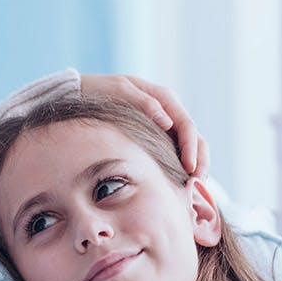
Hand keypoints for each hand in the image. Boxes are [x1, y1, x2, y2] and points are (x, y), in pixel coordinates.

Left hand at [80, 74, 208, 177]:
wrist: (81, 93)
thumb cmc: (99, 91)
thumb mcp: (118, 91)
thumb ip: (144, 103)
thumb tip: (168, 122)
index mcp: (164, 98)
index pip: (187, 126)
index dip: (191, 149)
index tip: (189, 170)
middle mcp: (170, 111)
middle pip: (195, 138)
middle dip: (200, 161)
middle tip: (198, 184)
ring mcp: (165, 125)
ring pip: (191, 146)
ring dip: (196, 167)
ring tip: (194, 189)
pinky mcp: (157, 137)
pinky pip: (176, 152)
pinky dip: (183, 167)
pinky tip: (181, 185)